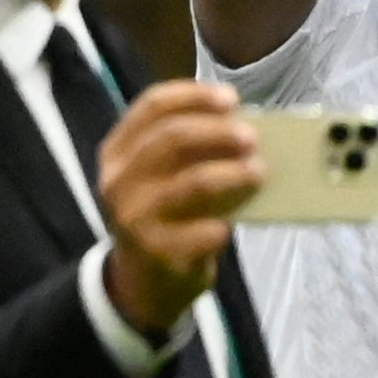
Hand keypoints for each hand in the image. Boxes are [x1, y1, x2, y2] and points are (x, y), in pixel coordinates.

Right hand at [95, 76, 264, 337]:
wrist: (144, 281)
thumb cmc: (166, 217)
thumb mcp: (165, 178)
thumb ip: (193, 152)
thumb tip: (247, 128)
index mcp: (118, 151)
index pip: (151, 106)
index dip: (194, 96)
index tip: (231, 99)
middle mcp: (119, 180)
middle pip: (173, 138)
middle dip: (219, 132)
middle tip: (252, 138)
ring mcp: (134, 217)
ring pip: (193, 182)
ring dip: (234, 174)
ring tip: (259, 173)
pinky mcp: (157, 251)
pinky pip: (203, 231)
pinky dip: (224, 225)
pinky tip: (231, 225)